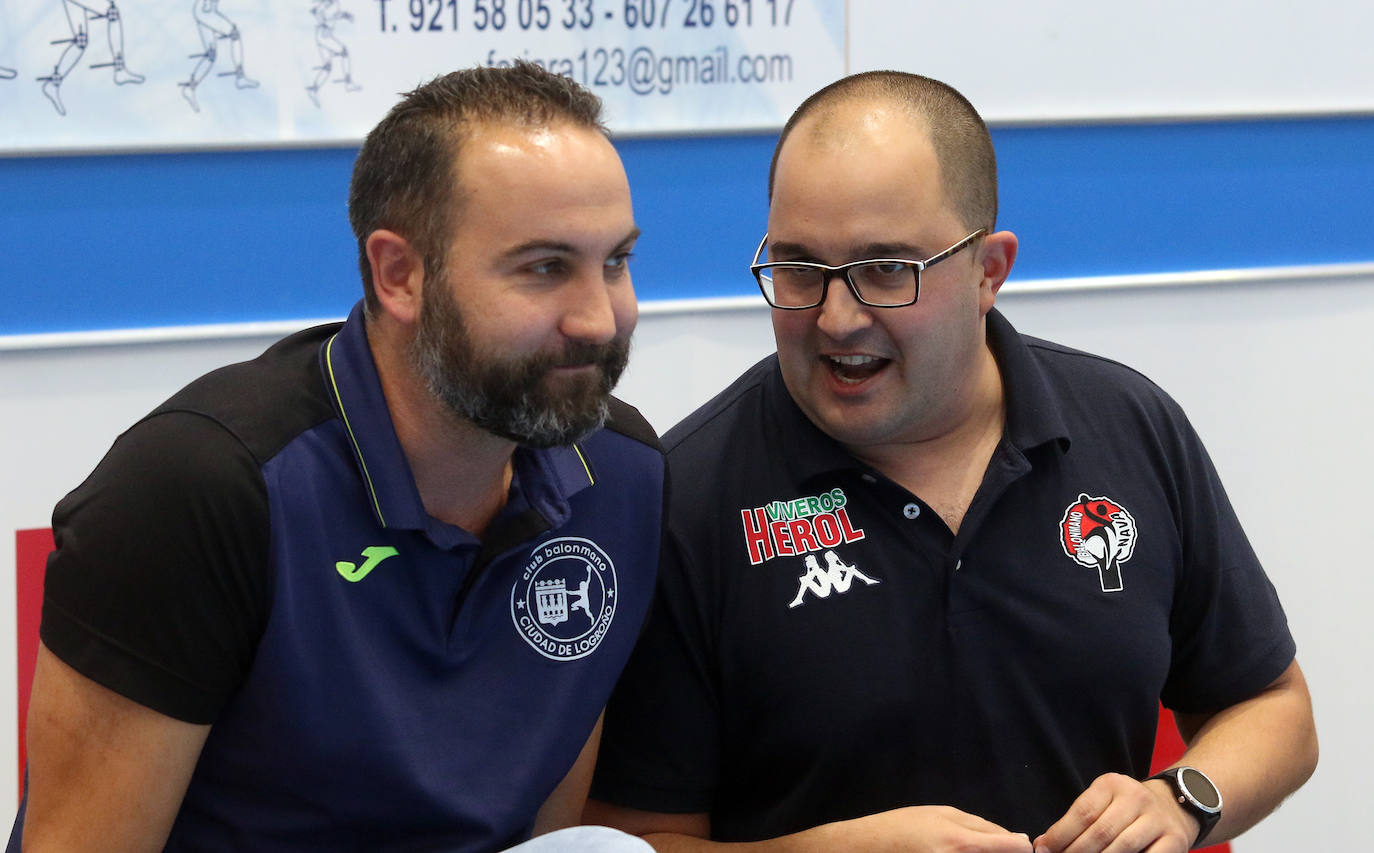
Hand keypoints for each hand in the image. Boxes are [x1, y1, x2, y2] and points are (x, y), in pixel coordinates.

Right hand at [829, 805, 1033, 852]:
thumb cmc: (905, 826)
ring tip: (963, 848)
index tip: (1023, 845)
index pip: (1009, 847)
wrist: (871, 847)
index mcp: (961, 842)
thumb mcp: (941, 813)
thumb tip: (1011, 837)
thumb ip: (978, 825)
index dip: (1021, 845)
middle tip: (998, 848)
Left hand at [1033, 773, 1197, 852]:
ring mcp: (1157, 819)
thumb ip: (1075, 821)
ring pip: (1122, 847)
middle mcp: (1136, 798)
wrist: (1172, 807)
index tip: (1043, 850)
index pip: (1082, 812)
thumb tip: (1043, 845)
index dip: (1060, 835)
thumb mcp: (1102, 803)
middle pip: (1100, 832)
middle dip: (1075, 852)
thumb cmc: (1125, 810)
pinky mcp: (1174, 840)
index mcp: (1112, 784)